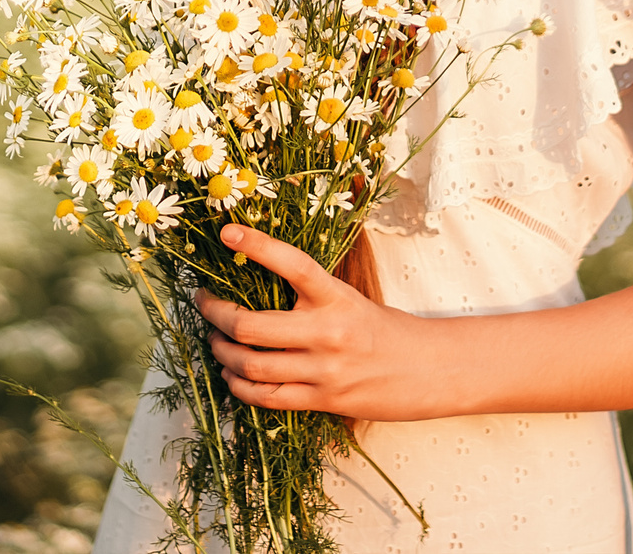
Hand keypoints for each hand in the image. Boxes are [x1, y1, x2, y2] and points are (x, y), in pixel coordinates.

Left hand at [194, 224, 453, 422]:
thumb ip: (311, 295)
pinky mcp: (324, 401)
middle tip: (203, 303)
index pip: (294, 263)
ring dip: (222, 352)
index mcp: (337, 297)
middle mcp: (328, 332)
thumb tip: (257, 279)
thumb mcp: (351, 299)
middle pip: (251, 325)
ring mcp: (324, 370)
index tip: (228, 231)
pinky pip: (267, 397)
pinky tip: (232, 375)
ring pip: (251, 364)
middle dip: (215, 314)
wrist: (429, 370)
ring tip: (214, 340)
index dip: (258, 244)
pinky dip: (240, 386)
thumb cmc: (385, 330)